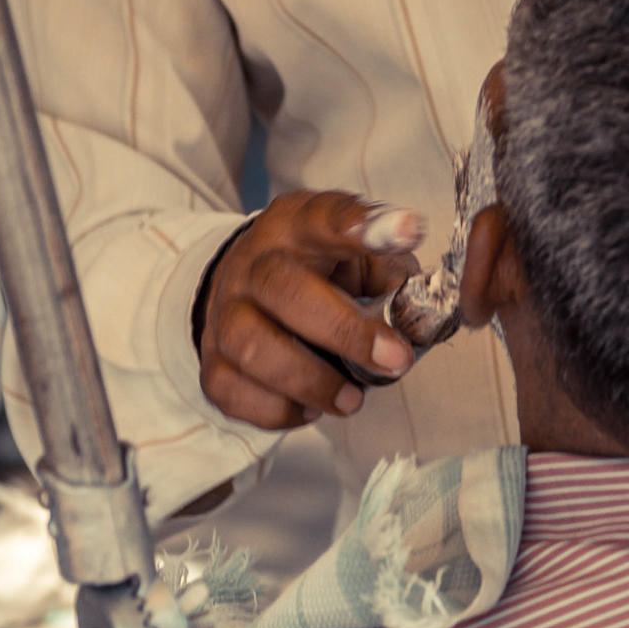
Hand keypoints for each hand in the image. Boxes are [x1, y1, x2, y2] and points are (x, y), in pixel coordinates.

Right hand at [197, 190, 425, 429]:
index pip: (325, 218)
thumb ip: (390, 278)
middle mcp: (254, 263)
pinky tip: (310, 408)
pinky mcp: (212, 360)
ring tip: (353, 399)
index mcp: (296, 226)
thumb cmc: (320, 275)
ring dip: (310, 381)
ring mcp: (226, 312)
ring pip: (253, 347)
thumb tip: (416, 321)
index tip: (407, 231)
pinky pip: (234, 391)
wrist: (247, 289)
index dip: (363, 226)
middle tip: (395, 360)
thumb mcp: (359, 258)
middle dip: (344, 331)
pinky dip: (278, 409)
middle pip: (284, 290)